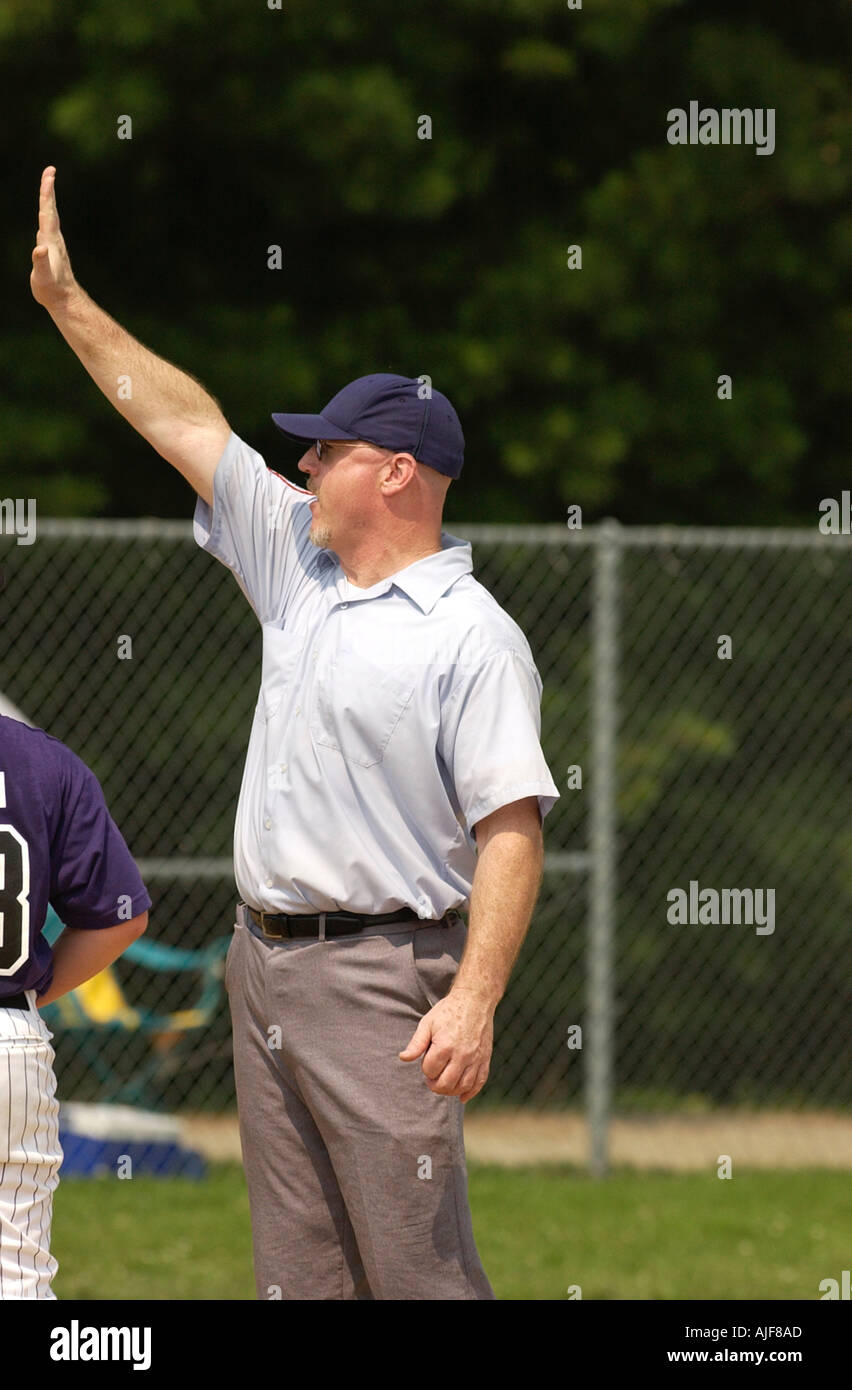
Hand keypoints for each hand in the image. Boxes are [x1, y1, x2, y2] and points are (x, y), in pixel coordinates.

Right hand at [30, 166, 76, 308]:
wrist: (64, 300)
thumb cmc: (52, 290)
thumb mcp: (43, 277)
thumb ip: (41, 262)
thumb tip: (40, 248)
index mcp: (50, 240)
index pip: (47, 212)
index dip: (47, 193)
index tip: (50, 174)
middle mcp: (54, 238)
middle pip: (50, 209)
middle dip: (48, 189)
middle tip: (50, 170)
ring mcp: (54, 243)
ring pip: (50, 215)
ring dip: (48, 199)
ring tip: (48, 183)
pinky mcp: (52, 248)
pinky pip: (48, 225)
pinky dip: (46, 213)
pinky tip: (45, 212)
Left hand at [399, 986, 493, 1102]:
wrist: (474, 1000)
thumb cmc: (448, 1011)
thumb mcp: (427, 1023)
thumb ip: (416, 1043)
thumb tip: (403, 1058)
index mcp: (444, 1046)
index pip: (430, 1071)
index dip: (425, 1069)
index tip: (427, 1061)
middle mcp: (461, 1055)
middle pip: (446, 1084)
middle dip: (435, 1085)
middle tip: (432, 1079)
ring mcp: (475, 1058)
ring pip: (463, 1086)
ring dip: (451, 1091)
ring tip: (445, 1083)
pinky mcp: (485, 1058)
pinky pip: (480, 1082)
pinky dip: (471, 1092)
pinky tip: (462, 1097)